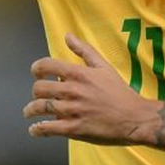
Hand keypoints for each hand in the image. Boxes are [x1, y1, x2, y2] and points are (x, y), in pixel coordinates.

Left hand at [23, 32, 160, 144]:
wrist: (135, 118)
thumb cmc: (120, 92)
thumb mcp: (103, 66)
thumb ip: (84, 50)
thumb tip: (67, 35)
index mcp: (78, 74)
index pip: (46, 65)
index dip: (36, 69)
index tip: (36, 74)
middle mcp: (73, 91)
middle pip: (39, 88)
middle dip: (35, 92)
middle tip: (37, 96)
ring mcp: (73, 110)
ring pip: (40, 108)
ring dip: (30, 111)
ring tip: (30, 113)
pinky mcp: (75, 129)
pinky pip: (48, 128)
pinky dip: (37, 129)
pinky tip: (35, 129)